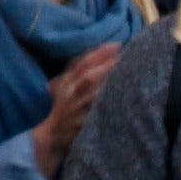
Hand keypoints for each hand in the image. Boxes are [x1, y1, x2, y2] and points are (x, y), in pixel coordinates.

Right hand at [32, 43, 120, 175]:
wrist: (53, 134)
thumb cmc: (63, 106)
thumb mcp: (64, 84)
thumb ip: (76, 69)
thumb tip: (98, 51)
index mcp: (67, 81)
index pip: (81, 63)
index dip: (98, 53)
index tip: (117, 45)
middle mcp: (71, 93)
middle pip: (88, 77)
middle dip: (104, 67)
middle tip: (124, 58)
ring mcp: (77, 109)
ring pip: (94, 95)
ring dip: (109, 85)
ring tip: (127, 77)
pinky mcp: (83, 124)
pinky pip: (98, 115)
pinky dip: (109, 108)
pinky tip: (123, 103)